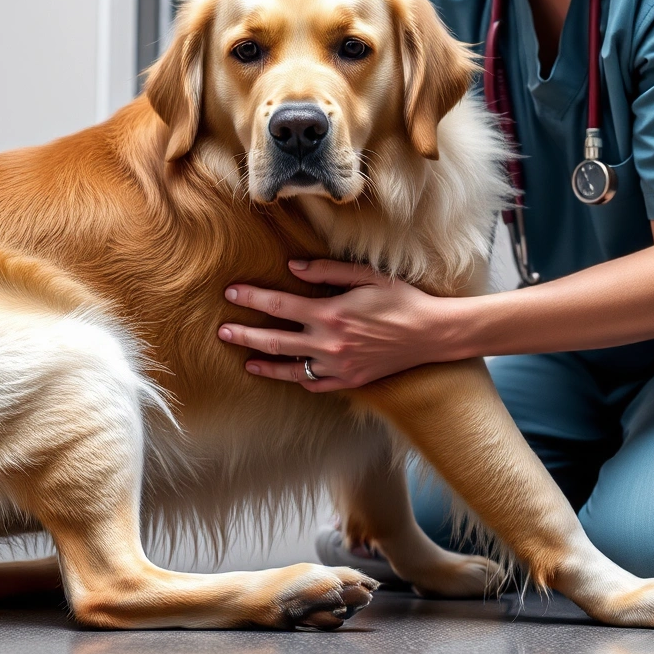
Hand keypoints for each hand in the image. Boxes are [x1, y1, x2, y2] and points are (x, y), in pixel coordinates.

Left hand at [218, 260, 457, 391]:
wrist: (431, 334)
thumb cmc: (401, 300)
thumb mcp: (366, 276)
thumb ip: (326, 272)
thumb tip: (292, 269)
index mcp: (330, 313)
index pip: (279, 304)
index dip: (252, 297)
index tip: (231, 292)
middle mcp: (329, 344)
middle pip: (275, 340)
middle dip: (245, 334)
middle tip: (222, 331)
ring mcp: (338, 367)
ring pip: (290, 368)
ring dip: (265, 363)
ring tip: (245, 359)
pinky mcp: (349, 382)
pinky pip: (315, 384)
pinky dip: (298, 379)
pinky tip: (286, 373)